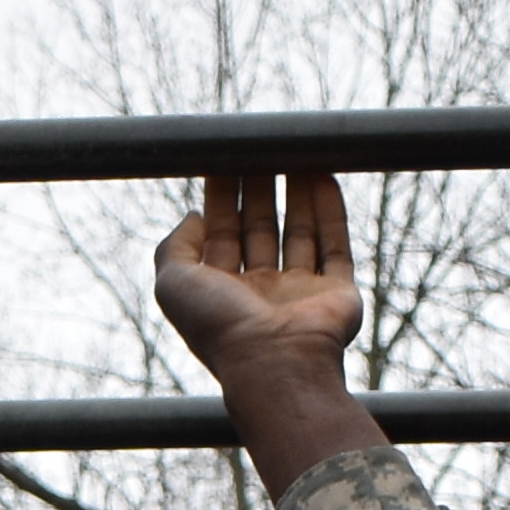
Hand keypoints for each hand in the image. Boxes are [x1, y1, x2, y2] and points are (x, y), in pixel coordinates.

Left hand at [158, 168, 383, 479]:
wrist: (276, 362)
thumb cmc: (220, 326)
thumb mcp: (173, 284)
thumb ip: (173, 246)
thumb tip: (193, 216)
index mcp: (222, 293)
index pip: (222, 233)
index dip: (223, 194)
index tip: (227, 156)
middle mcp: (261, 293)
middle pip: (261, 228)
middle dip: (261, 187)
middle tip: (263, 147)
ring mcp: (300, 293)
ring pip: (300, 233)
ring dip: (298, 193)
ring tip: (298, 153)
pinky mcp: (336, 292)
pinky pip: (335, 245)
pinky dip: (331, 212)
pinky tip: (324, 177)